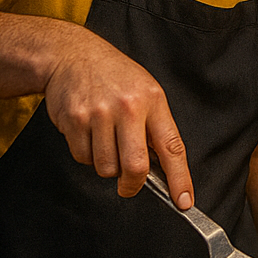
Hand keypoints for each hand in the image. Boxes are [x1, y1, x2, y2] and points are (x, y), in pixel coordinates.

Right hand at [42, 38, 193, 208]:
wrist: (73, 55)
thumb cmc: (115, 76)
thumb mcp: (146, 91)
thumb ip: (154, 126)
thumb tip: (161, 167)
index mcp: (153, 101)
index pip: (172, 147)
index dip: (180, 179)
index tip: (184, 202)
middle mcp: (128, 108)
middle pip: (135, 166)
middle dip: (133, 185)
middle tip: (129, 187)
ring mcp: (99, 114)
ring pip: (106, 167)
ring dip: (106, 165)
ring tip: (106, 140)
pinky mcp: (74, 120)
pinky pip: (83, 158)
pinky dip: (86, 154)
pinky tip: (88, 132)